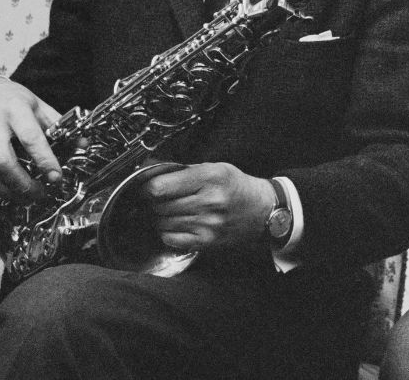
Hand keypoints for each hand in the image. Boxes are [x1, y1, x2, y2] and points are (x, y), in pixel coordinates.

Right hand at [0, 77, 61, 201]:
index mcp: (15, 109)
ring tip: (23, 198)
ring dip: (5, 192)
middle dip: (22, 184)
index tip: (56, 177)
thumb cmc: (14, 102)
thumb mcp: (40, 107)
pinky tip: (1, 193)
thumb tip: (82, 145)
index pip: (30, 137)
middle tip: (39, 194)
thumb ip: (59, 127)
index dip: (44, 160)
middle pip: (1, 161)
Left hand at [145, 163, 274, 250]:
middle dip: (152, 202)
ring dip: (159, 216)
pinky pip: (171, 238)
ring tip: (167, 210)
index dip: (147, 187)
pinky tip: (174, 223)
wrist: (262, 210)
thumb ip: (186, 171)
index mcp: (210, 178)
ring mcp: (207, 224)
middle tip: (156, 199)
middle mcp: (208, 201)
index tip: (145, 187)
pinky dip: (167, 231)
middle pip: (159, 205)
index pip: (161, 187)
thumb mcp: (216, 168)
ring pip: (163, 222)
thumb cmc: (238, 187)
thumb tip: (153, 175)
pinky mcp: (206, 240)